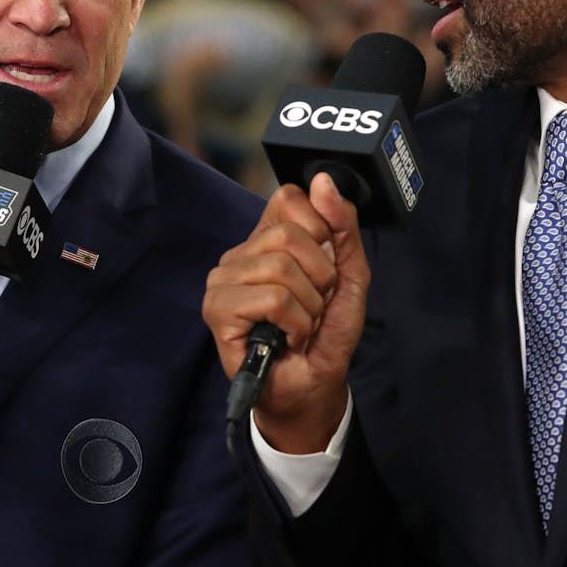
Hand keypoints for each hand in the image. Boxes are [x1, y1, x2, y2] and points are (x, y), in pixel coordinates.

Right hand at [202, 172, 368, 453]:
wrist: (312, 386)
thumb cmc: (325, 332)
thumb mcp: (349, 274)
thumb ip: (342, 226)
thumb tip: (323, 181)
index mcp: (266, 237)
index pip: (289, 198)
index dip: (320, 231)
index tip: (324, 267)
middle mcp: (240, 253)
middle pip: (289, 235)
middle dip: (320, 277)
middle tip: (314, 304)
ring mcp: (223, 281)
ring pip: (281, 268)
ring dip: (309, 306)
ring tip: (300, 324)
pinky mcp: (217, 310)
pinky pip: (272, 299)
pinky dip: (294, 324)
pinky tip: (285, 338)